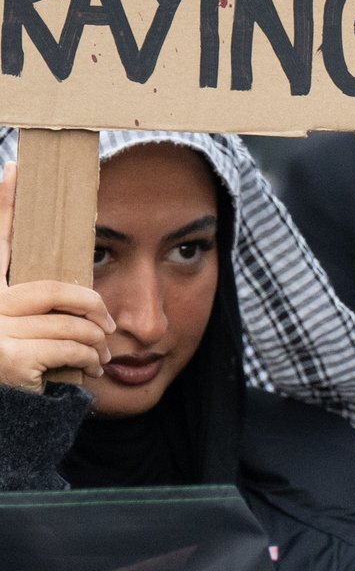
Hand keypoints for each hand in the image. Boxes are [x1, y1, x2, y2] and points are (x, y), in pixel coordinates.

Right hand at [0, 163, 112, 391]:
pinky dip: (90, 358)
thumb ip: (40, 299)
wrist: (9, 423)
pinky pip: (74, 344)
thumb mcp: (28, 329)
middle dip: (91, 307)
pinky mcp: (10, 357)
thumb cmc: (23, 369)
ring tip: (97, 356)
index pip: (0, 241)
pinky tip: (88, 370)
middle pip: (58, 289)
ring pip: (73, 320)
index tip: (17, 167)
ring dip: (95, 341)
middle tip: (108, 326)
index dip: (7, 205)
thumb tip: (72, 276)